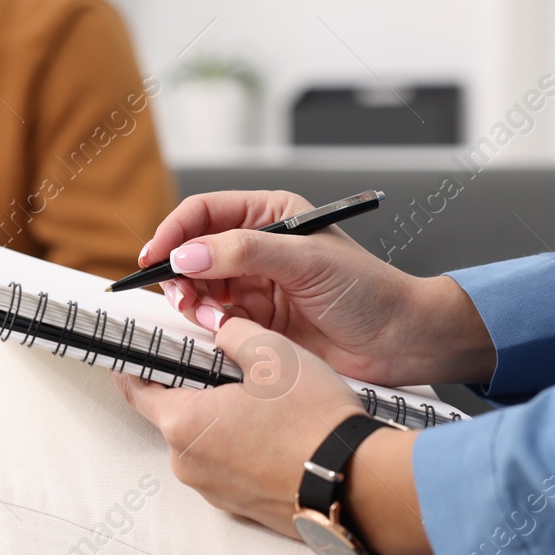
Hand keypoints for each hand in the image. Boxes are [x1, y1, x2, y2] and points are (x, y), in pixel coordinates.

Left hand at [113, 317, 366, 537]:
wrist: (359, 484)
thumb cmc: (313, 418)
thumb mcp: (272, 352)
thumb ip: (233, 332)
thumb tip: (220, 329)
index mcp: (183, 424)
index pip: (136, 388)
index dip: (135, 363)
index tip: (137, 349)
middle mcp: (188, 464)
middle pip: (173, 415)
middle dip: (191, 388)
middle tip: (221, 364)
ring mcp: (214, 492)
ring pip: (203, 442)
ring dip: (219, 419)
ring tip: (258, 398)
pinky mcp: (242, 507)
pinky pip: (229, 467)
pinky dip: (241, 447)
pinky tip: (274, 431)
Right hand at [142, 190, 494, 387]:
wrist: (399, 341)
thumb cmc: (366, 290)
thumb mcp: (305, 261)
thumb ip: (242, 253)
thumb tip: (187, 254)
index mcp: (270, 214)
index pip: (204, 212)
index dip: (175, 232)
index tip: (155, 256)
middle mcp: (258, 245)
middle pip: (193, 250)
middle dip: (180, 272)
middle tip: (179, 294)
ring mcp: (255, 284)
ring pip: (198, 286)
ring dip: (193, 301)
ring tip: (209, 316)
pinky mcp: (256, 321)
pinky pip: (214, 317)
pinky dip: (208, 324)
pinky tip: (224, 330)